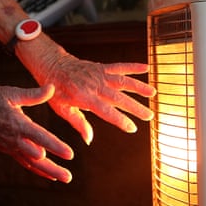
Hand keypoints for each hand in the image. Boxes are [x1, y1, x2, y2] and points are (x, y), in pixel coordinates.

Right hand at [0, 84, 73, 182]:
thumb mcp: (11, 93)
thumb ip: (33, 94)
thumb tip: (52, 87)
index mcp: (18, 124)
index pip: (41, 137)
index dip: (56, 146)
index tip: (70, 154)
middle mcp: (15, 139)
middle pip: (38, 158)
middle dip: (54, 167)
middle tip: (69, 177)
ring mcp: (10, 147)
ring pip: (32, 164)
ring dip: (48, 172)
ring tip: (64, 178)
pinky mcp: (7, 150)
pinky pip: (24, 163)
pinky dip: (37, 170)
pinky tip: (49, 174)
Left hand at [39, 54, 155, 144]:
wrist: (52, 65)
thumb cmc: (56, 91)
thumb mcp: (62, 109)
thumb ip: (78, 123)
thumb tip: (89, 140)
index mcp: (83, 97)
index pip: (105, 111)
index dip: (119, 120)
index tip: (132, 128)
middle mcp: (93, 85)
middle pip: (118, 97)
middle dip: (135, 107)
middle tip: (149, 116)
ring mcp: (98, 74)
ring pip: (122, 81)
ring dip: (138, 87)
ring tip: (153, 93)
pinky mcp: (101, 67)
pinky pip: (119, 66)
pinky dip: (132, 66)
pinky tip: (146, 68)